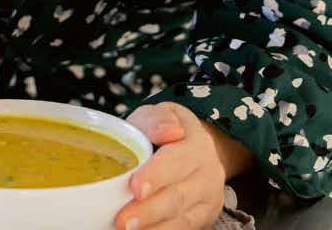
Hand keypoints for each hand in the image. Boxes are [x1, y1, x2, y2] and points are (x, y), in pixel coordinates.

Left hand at [114, 102, 225, 229]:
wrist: (191, 147)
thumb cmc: (164, 130)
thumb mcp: (159, 114)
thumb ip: (158, 120)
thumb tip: (168, 131)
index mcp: (197, 143)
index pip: (177, 160)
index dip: (157, 174)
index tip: (135, 187)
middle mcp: (208, 173)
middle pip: (179, 195)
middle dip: (149, 210)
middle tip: (122, 221)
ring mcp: (208, 199)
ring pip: (182, 218)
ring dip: (154, 227)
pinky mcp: (203, 218)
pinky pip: (183, 229)